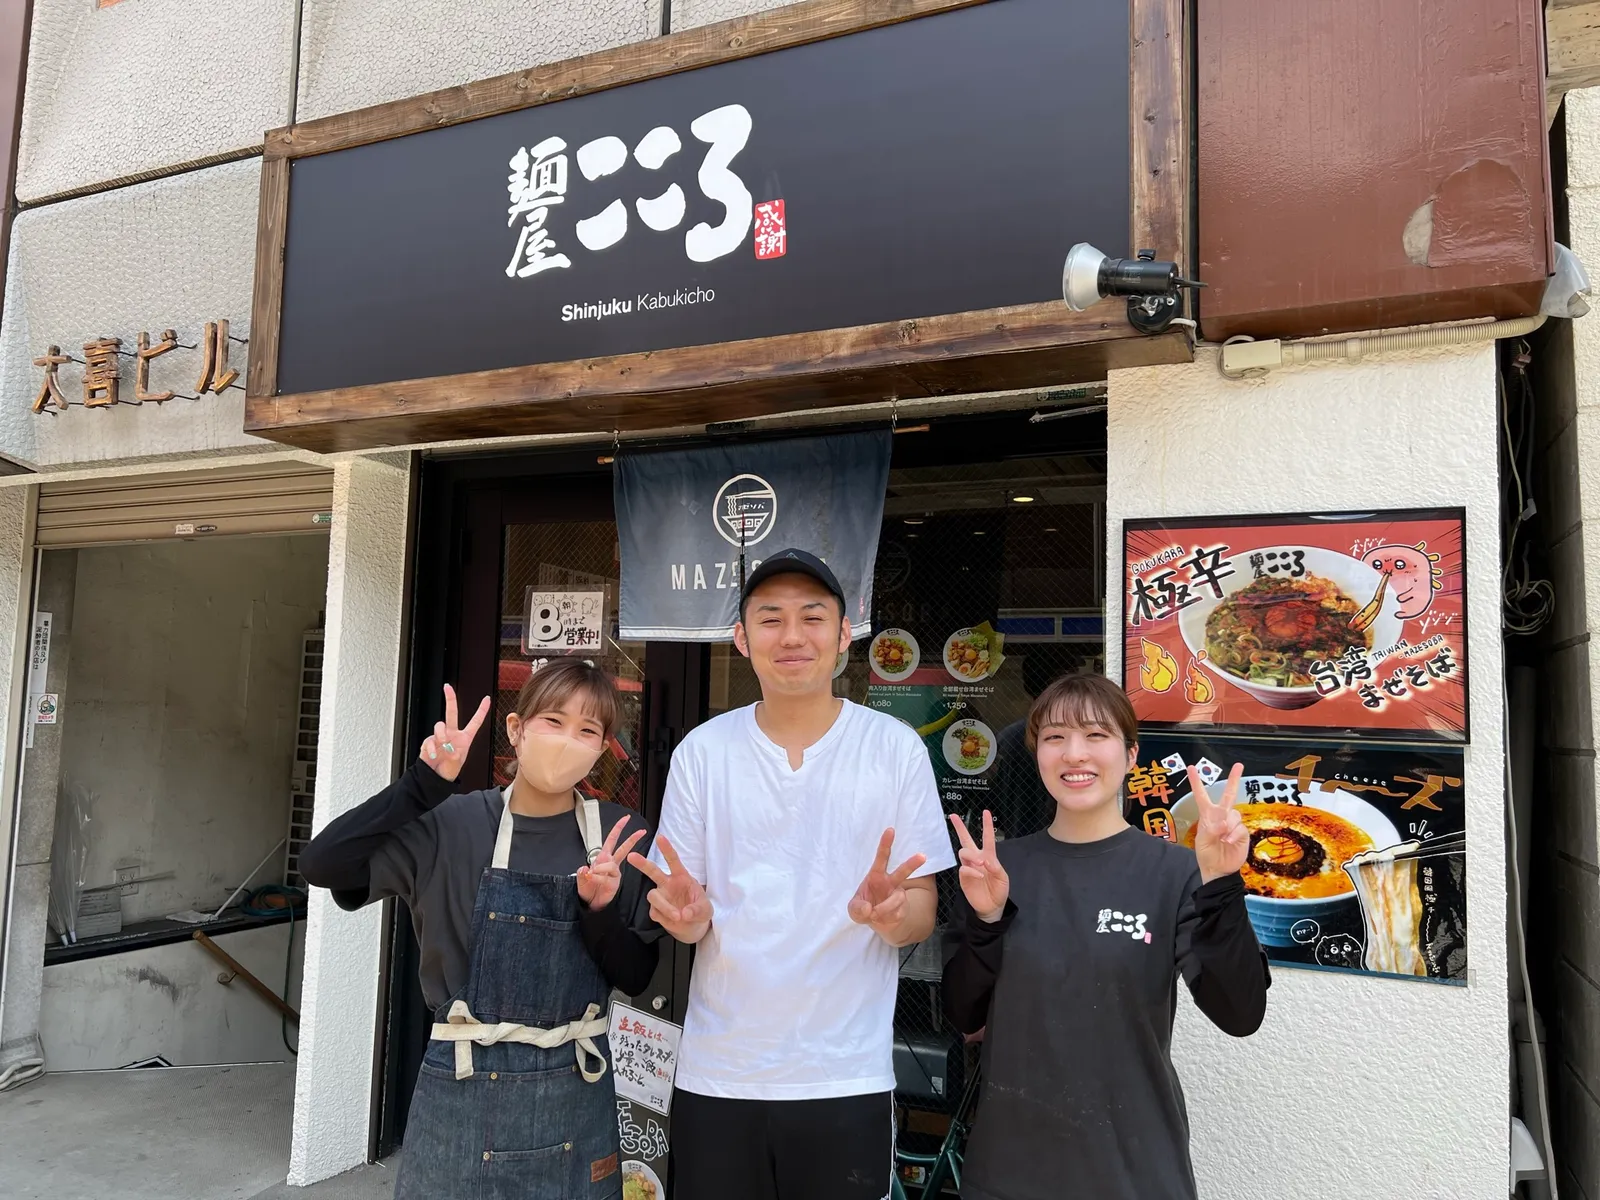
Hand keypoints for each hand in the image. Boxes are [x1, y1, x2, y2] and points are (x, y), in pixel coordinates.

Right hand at [420, 684, 490, 782]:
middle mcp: (452, 734)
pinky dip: (432, 748)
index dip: (482, 710)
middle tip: (447, 687)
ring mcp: (440, 736)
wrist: (435, 777)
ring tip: (443, 744)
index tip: (487, 698)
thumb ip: (455, 757)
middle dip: (450, 699)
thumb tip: (450, 750)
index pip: (475, 722)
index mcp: (464, 738)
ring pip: (440, 725)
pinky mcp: (429, 742)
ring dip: (441, 734)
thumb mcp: (457, 764)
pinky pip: (430, 740)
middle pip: (451, 713)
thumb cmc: (449, 769)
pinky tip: (434, 755)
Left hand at [576, 816, 647, 911]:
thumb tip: (584, 868)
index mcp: (603, 857)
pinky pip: (607, 877)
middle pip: (623, 848)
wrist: (590, 903)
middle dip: (632, 839)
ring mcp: (614, 873)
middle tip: (642, 831)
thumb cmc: (588, 889)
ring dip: (600, 868)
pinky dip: (598, 877)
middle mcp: (611, 863)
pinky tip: (592, 878)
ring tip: (592, 874)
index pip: (612, 840)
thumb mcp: (581, 879)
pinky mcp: (614, 883)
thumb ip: (581, 873)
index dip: (618, 828)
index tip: (626, 818)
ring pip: (611, 865)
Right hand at [628, 835, 713, 942]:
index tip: (660, 837)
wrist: (693, 926)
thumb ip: (696, 910)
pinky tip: (674, 920)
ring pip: (653, 895)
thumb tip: (684, 913)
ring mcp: (661, 897)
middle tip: (631, 856)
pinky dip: (665, 918)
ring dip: (665, 906)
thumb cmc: (700, 910)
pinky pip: (655, 912)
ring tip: (678, 916)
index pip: (673, 860)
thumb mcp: (705, 910)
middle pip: (652, 871)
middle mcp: (668, 884)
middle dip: (642, 863)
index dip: (667, 849)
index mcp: (681, 877)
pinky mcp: (656, 911)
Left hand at [847, 828, 926, 934]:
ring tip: (875, 914)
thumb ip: (857, 909)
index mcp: (876, 876)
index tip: (890, 829)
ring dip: (884, 908)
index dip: (886, 844)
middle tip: (922, 856)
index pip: (882, 857)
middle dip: (912, 864)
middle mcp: (890, 882)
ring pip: (897, 899)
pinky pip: (897, 912)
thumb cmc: (864, 909)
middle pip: (903, 871)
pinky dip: (886, 918)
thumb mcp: (854, 909)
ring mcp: (898, 895)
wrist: (877, 923)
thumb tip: (869, 909)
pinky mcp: (903, 908)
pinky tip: (881, 918)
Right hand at [950, 811, 1008, 922]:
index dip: (987, 825)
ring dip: (971, 854)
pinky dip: (972, 871)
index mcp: (989, 857)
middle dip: (959, 827)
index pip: (987, 838)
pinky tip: (979, 875)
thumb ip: (996, 867)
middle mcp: (977, 859)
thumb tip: (986, 859)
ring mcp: (969, 867)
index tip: (986, 812)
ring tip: (980, 863)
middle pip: (966, 840)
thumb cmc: (999, 890)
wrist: (992, 907)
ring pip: (963, 852)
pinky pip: (964, 869)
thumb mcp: (1003, 878)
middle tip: (953, 816)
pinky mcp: (963, 877)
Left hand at [1189, 762, 1248, 882]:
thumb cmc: (1207, 854)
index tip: (1191, 768)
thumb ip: (1211, 831)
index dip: (1196, 782)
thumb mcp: (1203, 842)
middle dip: (1233, 780)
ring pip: (1234, 814)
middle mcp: (1221, 816)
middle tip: (1239, 765)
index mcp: (1207, 815)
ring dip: (1228, 825)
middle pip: (1228, 795)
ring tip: (1222, 838)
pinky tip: (1228, 842)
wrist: (1219, 870)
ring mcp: (1233, 824)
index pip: (1201, 795)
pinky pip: (1240, 828)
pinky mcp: (1242, 833)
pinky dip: (1233, 835)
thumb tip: (1223, 823)